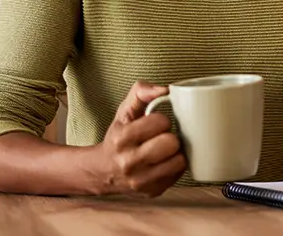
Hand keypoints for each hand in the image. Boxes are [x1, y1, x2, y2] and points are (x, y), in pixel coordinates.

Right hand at [84, 81, 186, 196]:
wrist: (104, 171)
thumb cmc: (119, 136)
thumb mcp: (124, 111)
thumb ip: (141, 92)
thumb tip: (164, 89)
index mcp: (122, 138)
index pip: (160, 122)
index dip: (162, 120)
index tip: (157, 123)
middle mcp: (129, 162)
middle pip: (170, 143)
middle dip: (170, 137)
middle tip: (163, 137)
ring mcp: (141, 181)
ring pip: (179, 161)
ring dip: (176, 153)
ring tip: (166, 150)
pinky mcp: (152, 192)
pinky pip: (178, 175)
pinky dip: (175, 166)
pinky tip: (165, 162)